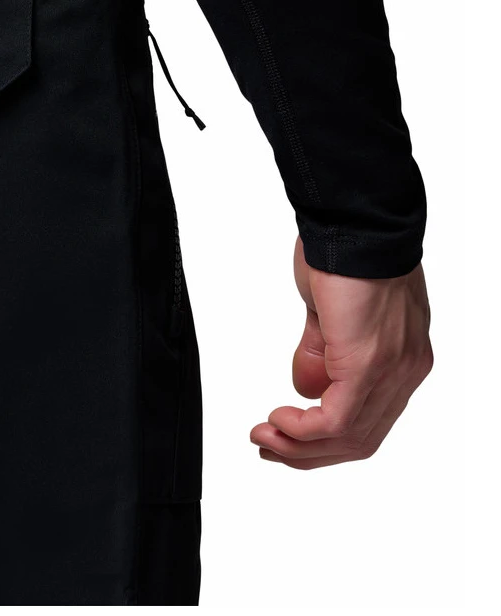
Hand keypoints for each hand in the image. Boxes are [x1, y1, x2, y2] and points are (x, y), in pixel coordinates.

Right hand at [250, 236, 431, 468]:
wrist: (355, 221)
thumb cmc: (344, 248)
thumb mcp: (330, 309)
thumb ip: (322, 352)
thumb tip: (304, 389)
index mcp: (401, 356)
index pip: (369, 419)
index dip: (324, 437)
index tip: (283, 433)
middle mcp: (406, 370)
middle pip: (361, 438)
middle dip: (308, 452)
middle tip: (268, 446)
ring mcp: (392, 370)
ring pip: (351, 436)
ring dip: (300, 446)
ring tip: (265, 438)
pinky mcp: (368, 364)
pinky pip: (338, 420)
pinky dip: (303, 431)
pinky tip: (278, 422)